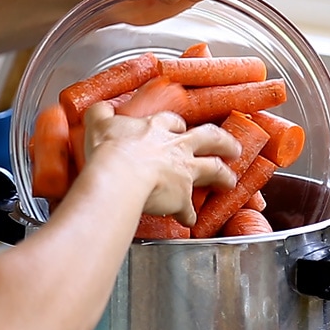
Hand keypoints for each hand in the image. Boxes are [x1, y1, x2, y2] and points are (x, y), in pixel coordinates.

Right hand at [83, 101, 238, 225]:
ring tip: (229, 180)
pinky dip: (189, 215)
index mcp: (157, 128)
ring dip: (223, 175)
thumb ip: (101, 114)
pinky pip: (188, 209)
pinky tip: (189, 219)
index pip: (173, 122)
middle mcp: (176, 147)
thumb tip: (100, 109)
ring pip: (213, 170)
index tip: (178, 127)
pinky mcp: (181, 197)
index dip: (177, 125)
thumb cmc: (110, 149)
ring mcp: (183, 172)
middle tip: (232, 146)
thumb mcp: (98, 122)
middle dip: (223, 142)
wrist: (119, 175)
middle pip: (209, 139)